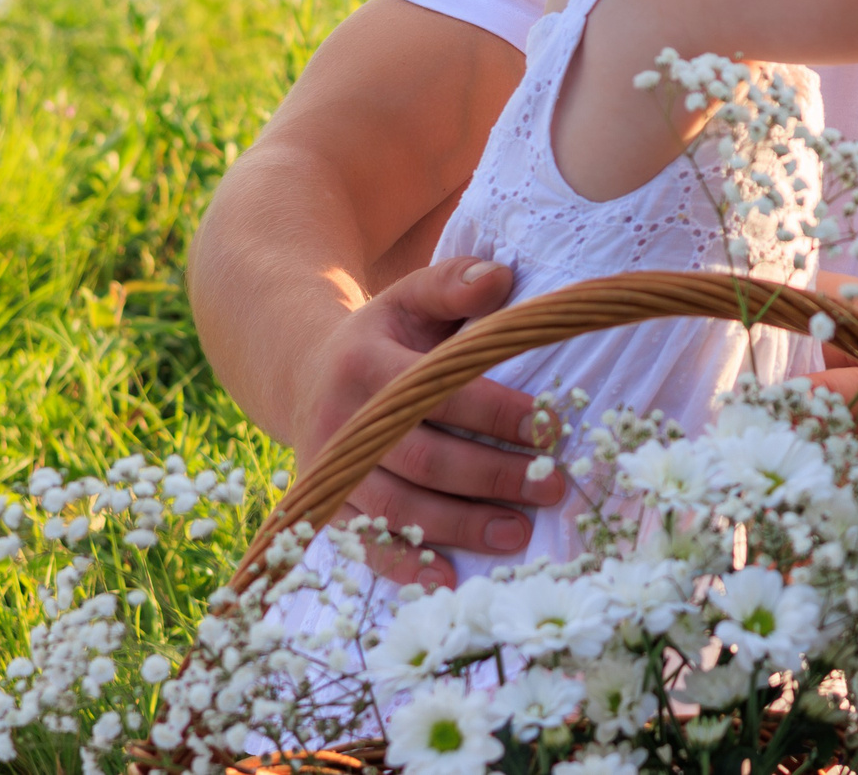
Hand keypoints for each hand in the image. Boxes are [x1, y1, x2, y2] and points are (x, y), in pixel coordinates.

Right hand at [291, 256, 567, 586]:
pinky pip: (364, 541)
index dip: (499, 413)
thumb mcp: (410, 297)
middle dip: (491, 476)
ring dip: (459, 526)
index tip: (552, 429)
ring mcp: (330, 469)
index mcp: (367, 365)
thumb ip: (454, 284)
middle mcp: (343, 422)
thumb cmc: (385, 337)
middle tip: (552, 487)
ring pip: (396, 507)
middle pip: (423, 458)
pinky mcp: (327, 504)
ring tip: (518, 535)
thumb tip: (501, 277)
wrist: (305, 373)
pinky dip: (403, 565)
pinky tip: (447, 580)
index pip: (442, 393)